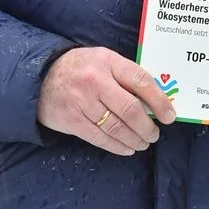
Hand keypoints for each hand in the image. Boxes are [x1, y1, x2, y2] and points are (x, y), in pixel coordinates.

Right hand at [37, 47, 176, 155]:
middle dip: (147, 126)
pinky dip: (116, 146)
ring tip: (144, 143)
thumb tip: (154, 99)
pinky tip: (127, 148)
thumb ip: (125, 75)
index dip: (159, 101)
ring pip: (115, 127)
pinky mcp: (71, 120)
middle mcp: (95, 81)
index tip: (169, 116)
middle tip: (155, 134)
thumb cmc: (81, 68)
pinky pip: (99, 138)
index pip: (141, 81)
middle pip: (129, 109)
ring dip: (134, 139)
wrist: (39, 77)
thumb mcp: (104, 60)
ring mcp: (82, 102)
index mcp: (108, 62)